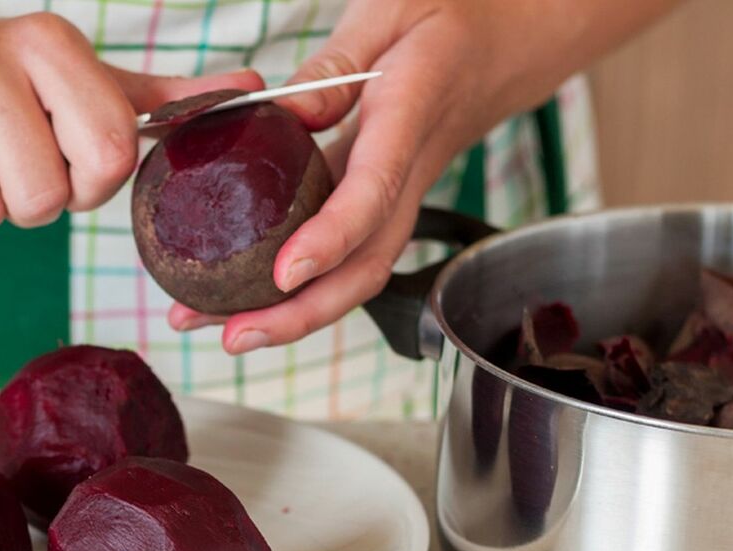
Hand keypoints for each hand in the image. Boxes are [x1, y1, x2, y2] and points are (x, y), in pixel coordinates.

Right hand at [0, 12, 262, 232]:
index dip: (92, 182)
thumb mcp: (84, 83)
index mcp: (46, 40)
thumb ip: (165, 98)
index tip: (69, 163)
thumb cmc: (3, 88)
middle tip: (7, 161)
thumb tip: (254, 91)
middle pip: (42, 196)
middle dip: (32, 199)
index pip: (108, 153)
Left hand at [168, 0, 677, 352]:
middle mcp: (409, 172)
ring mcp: (400, 195)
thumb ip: (336, 61)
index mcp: (409, 116)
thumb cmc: (453, 16)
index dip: (331, 238)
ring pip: (357, 272)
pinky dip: (301, 288)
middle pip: (366, 264)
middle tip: (235, 335)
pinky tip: (247, 298)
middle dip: (303, 312)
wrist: (511, 40)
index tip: (286, 274)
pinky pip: (348, 255)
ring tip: (221, 331)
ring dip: (294, 315)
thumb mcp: (391, 8)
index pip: (373, 191)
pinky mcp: (384, 201)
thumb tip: (286, 113)